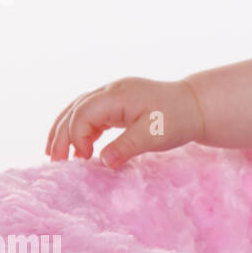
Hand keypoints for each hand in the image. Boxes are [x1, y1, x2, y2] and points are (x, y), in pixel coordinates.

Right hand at [44, 77, 205, 168]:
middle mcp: (112, 91)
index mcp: (117, 95)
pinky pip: (92, 114)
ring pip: (79, 110)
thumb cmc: (178, 119)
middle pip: (75, 110)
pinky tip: (79, 147)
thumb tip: (101, 161)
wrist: (196, 106)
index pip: (83, 113)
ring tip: (55, 153)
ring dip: (66, 130)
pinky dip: (81, 129)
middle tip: (54, 160)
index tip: (83, 158)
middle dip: (61, 134)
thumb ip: (126, 147)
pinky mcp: (119, 103)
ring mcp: (115, 95)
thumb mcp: (153, 135)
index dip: (76, 136)